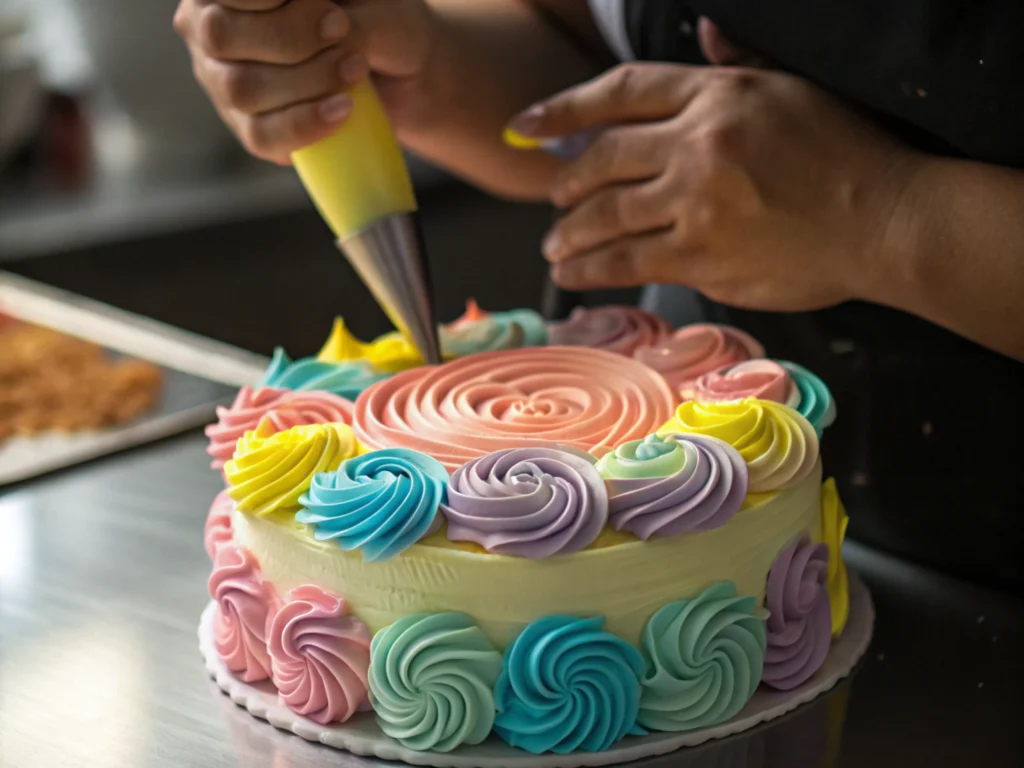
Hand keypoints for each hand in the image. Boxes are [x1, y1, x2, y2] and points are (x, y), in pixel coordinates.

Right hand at [174, 0, 435, 163]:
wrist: (400, 67)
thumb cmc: (375, 14)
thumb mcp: (366, 0)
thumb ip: (334, 7)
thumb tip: (326, 23)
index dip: (266, 1)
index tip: (326, 5)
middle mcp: (210, 28)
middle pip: (220, 35)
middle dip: (288, 35)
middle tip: (341, 29)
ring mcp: (224, 81)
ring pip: (242, 89)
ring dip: (306, 79)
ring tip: (356, 66)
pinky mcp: (249, 126)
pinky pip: (261, 136)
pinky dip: (305, 124)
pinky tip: (343, 109)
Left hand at [512, 62, 919, 311]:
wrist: (887, 221)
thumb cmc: (848, 155)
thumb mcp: (793, 89)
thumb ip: (737, 63)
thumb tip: (703, 33)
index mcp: (719, 94)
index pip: (621, 93)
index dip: (564, 108)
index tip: (526, 124)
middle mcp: (700, 143)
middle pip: (604, 158)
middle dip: (568, 181)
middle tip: (554, 199)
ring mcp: (698, 202)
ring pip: (608, 216)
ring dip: (571, 233)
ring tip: (555, 246)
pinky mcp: (703, 255)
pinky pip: (629, 261)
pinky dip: (593, 270)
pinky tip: (574, 275)